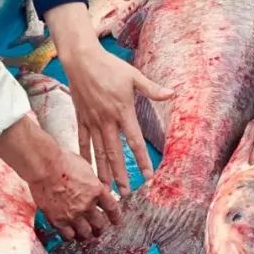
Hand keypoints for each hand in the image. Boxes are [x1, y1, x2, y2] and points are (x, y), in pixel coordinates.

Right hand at [28, 147, 120, 241]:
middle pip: (100, 225)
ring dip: (87, 235)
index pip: (112, 209)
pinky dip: (71, 236)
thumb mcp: (85, 169)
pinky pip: (68, 235)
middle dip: (100, 228)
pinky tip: (71, 234)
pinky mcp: (58, 220)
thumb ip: (92, 183)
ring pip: (85, 234)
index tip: (116, 221)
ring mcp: (72, 215)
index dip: (115, 217)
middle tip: (98, 229)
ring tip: (85, 235)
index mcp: (96, 191)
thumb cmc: (62, 161)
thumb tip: (96, 189)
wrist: (44, 166)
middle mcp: (87, 205)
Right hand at [45, 2, 172, 194]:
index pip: (134, 141)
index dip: (142, 160)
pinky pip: (83, 141)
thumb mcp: (133, 75)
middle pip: (115, 153)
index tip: (148, 175)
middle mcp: (106, 120)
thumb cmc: (109, 66)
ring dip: (104, 171)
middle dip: (121, 174)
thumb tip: (172, 94)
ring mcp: (92, 121)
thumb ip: (152, 89)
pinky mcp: (81, 118)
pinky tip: (87, 170)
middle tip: (126, 193)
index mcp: (122, 111)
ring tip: (107, 189)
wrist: (81, 60)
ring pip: (98, 151)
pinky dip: (85, 157)